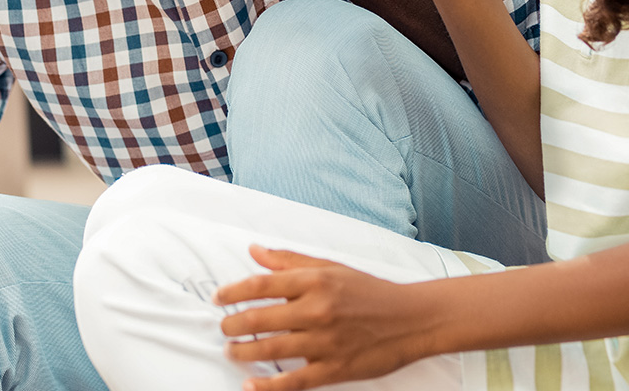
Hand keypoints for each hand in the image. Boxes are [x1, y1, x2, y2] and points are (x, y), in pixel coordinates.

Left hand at [216, 246, 429, 390]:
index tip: (219, 297)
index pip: (263, 283)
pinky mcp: (334, 369)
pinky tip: (251, 386)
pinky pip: (294, 382)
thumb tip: (255, 250)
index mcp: (316, 280)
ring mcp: (325, 341)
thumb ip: (289, 260)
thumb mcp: (330, 266)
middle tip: (224, 327)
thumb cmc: (369, 291)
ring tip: (231, 351)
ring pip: (271, 349)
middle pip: (261, 317)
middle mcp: (317, 309)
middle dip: (234, 324)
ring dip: (243, 352)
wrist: (409, 319)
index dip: (234, 290)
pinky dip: (268, 387)